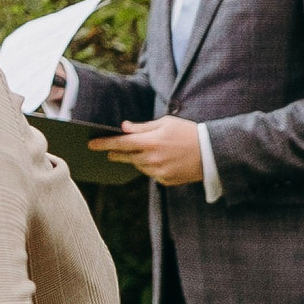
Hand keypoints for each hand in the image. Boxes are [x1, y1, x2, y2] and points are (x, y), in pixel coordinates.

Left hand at [89, 116, 204, 186]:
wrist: (212, 153)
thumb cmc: (188, 132)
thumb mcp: (166, 123)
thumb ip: (143, 127)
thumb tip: (124, 128)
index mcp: (151, 141)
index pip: (120, 143)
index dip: (104, 144)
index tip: (91, 144)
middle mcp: (152, 158)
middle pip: (126, 157)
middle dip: (116, 153)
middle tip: (111, 152)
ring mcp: (158, 172)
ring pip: (138, 166)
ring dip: (137, 159)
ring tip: (150, 151)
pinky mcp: (165, 181)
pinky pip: (151, 174)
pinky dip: (151, 167)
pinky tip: (163, 160)